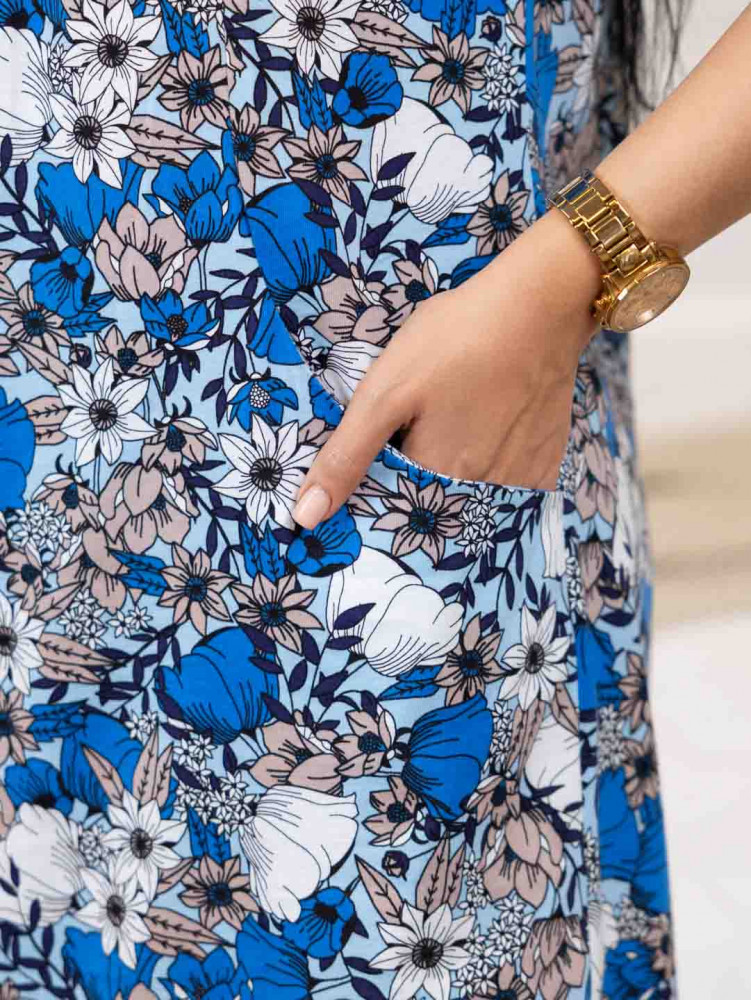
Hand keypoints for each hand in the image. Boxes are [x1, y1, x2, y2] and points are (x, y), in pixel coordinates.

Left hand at [291, 208, 602, 529]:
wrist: (540, 302)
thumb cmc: (455, 339)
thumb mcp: (384, 392)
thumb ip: (345, 456)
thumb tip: (306, 517)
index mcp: (436, 478)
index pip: (394, 510)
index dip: (379, 488)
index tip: (378, 460)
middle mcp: (482, 492)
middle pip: (437, 506)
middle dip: (420, 482)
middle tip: (423, 429)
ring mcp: (522, 479)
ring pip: (475, 497)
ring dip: (459, 475)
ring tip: (457, 425)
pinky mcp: (547, 461)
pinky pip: (514, 485)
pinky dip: (497, 468)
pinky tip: (490, 430)